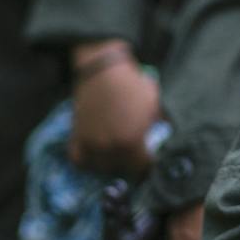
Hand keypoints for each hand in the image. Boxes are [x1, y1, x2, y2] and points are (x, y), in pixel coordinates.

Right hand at [67, 44, 160, 176]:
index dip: (149, 164)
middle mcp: (110, 148)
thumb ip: (158, 125)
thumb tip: (163, 137)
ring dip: (109, 163)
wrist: (103, 70)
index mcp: (132, 142)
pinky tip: (96, 153)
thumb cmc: (132, 84)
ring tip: (117, 154)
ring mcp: (91, 144)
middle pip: (122, 169)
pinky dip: (87, 159)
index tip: (151, 161)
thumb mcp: (155, 104)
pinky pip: (79, 160)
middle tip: (135, 156)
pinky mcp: (76, 137)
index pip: (143, 167)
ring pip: (101, 167)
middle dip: (131, 164)